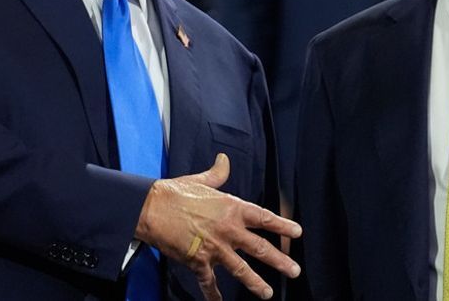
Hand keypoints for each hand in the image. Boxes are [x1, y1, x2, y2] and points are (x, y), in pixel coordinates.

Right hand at [135, 153, 301, 299]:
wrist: (151, 208)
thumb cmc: (175, 192)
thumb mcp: (201, 180)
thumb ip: (217, 173)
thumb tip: (224, 159)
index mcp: (232, 208)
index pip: (264, 218)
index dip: (282, 226)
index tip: (297, 232)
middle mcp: (228, 229)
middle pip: (260, 248)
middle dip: (280, 261)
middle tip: (294, 270)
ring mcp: (215, 248)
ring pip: (241, 269)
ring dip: (255, 283)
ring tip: (267, 293)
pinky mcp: (198, 261)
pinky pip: (209, 282)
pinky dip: (213, 294)